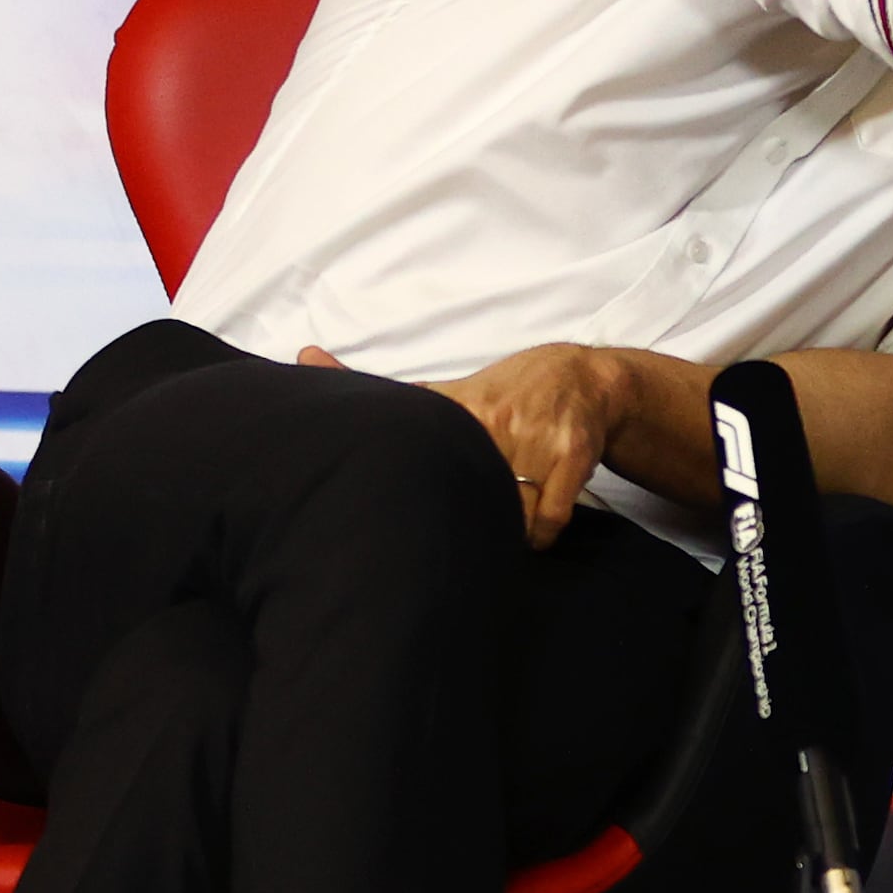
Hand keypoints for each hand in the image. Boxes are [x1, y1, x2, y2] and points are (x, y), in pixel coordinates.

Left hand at [311, 342, 621, 548]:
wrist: (586, 378)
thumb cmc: (509, 391)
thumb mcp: (453, 391)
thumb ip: (393, 397)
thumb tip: (306, 358)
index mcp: (466, 408)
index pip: (429, 453)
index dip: (411, 491)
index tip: (392, 512)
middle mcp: (500, 421)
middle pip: (470, 493)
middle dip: (459, 519)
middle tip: (449, 533)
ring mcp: (539, 440)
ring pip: (510, 514)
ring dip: (502, 529)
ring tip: (494, 527)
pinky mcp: (572, 457)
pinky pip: (548, 521)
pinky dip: (538, 535)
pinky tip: (529, 530)